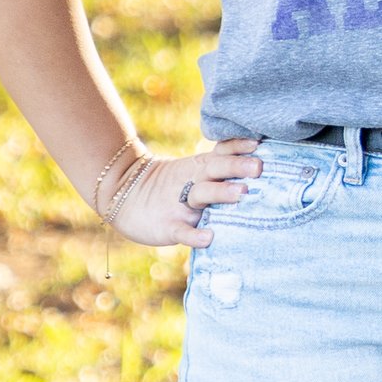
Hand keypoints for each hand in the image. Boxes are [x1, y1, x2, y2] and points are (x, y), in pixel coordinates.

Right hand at [90, 134, 260, 246]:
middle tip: (258, 167)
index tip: (258, 144)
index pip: (221, 153)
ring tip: (241, 193)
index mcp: (199, 166)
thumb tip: (258, 157)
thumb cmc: (170, 183)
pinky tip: (208, 237)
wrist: (123, 194)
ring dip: (220, 193)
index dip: (238, 147)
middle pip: (215, 169)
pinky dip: (194, 235)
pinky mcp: (168, 226)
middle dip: (236, 167)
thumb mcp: (193, 168)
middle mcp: (192, 182)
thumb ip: (220, 163)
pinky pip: (183, 231)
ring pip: (201, 196)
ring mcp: (179, 204)